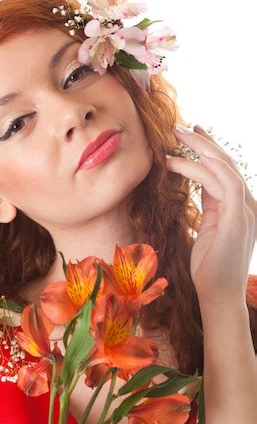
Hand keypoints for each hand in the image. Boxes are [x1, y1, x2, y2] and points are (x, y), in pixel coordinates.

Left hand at [166, 123, 255, 306]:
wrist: (219, 296)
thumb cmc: (208, 269)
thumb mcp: (207, 231)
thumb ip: (208, 208)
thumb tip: (196, 188)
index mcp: (239, 208)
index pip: (225, 172)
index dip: (209, 151)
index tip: (191, 135)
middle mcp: (246, 206)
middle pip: (226, 164)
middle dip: (203, 142)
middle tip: (180, 127)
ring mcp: (246, 211)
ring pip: (224, 168)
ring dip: (200, 149)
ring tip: (176, 137)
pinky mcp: (238, 218)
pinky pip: (224, 183)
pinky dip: (206, 167)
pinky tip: (186, 157)